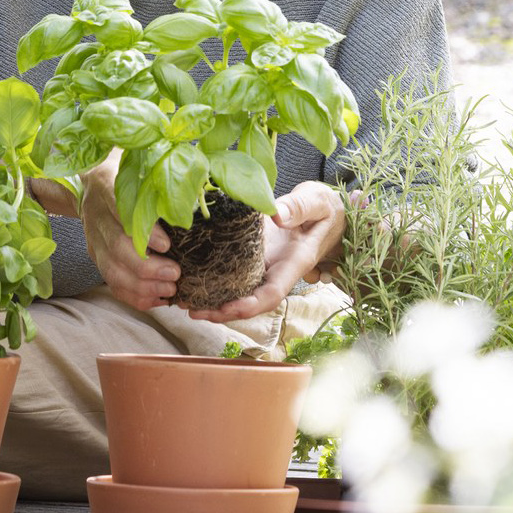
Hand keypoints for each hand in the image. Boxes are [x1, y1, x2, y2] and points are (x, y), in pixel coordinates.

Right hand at [78, 154, 181, 311]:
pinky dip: (134, 296)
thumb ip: (158, 180)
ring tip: (169, 289)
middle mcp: (97, 216)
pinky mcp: (97, 257)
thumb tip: (196, 188)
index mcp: (107, 188)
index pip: (122, 212)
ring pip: (112, 270)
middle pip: (118, 248)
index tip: (167, 245)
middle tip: (175, 273)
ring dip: (142, 286)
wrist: (91, 182)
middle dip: (148, 267)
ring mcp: (94, 240)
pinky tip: (157, 299)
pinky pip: (112, 283)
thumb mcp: (139, 167)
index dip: (145, 232)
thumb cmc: (126, 174)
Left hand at [187, 181, 343, 323]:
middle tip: (193, 310)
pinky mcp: (255, 255)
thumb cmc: (326, 207)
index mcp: (294, 263)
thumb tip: (276, 216)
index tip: (226, 307)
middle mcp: (277, 270)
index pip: (272, 293)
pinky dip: (214, 279)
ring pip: (240, 291)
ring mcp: (266, 265)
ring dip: (214, 301)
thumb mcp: (317, 202)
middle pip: (250, 300)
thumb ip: (299, 207)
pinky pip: (235, 272)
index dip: (249, 305)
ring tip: (184, 301)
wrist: (329, 209)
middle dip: (223, 311)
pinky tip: (192, 278)